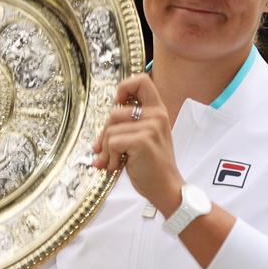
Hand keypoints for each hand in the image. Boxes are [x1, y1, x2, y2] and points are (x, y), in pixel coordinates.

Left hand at [91, 73, 182, 214]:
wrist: (165, 188)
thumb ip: (129, 125)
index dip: (123, 88)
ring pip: (110, 128)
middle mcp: (156, 115)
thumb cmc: (151, 165)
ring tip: (112, 161)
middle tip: (104, 150)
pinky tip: (116, 166)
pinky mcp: (143, 140)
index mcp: (158, 111)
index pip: (141, 80)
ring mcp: (151, 127)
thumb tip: (101, 130)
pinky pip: (112, 142)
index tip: (117, 105)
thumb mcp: (144, 138)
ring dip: (105, 149)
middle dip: (104, 133)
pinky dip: (109, 157)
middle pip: (115, 110)